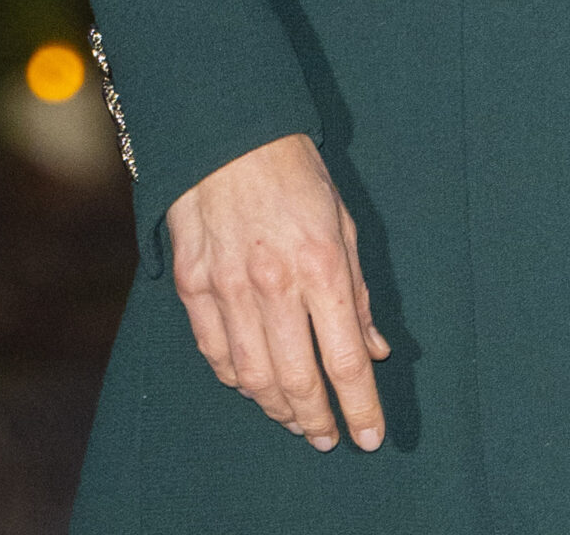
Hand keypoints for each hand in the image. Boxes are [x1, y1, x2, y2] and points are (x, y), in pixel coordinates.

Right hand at [168, 132, 390, 448]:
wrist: (228, 134)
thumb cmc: (295, 173)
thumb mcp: (344, 223)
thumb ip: (357, 292)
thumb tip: (374, 348)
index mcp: (321, 265)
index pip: (346, 360)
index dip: (361, 406)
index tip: (370, 436)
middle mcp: (274, 285)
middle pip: (297, 381)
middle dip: (318, 420)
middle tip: (329, 437)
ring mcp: (228, 289)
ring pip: (253, 379)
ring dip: (278, 409)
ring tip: (296, 419)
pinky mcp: (195, 286)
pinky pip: (216, 354)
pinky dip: (237, 379)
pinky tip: (253, 384)